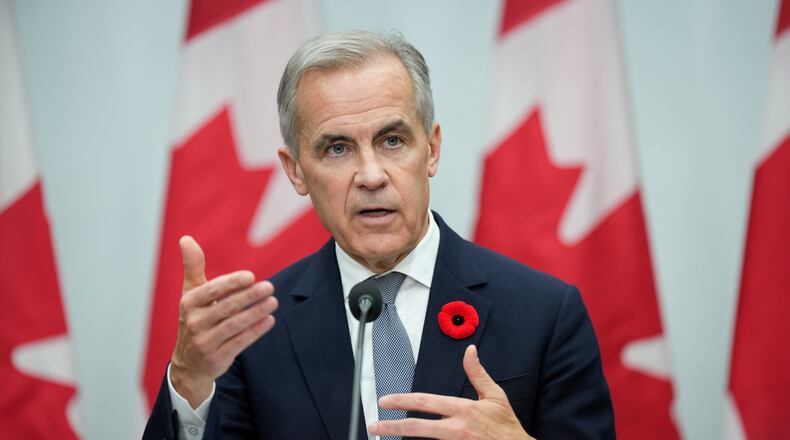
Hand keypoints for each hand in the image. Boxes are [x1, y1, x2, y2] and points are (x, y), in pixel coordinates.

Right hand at [169, 236, 277, 407]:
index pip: (211, 290)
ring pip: (234, 325)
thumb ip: (193, 266)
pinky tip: (270, 320)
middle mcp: (194, 323)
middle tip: (270, 286)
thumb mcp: (191, 293)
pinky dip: (255, 331)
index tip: (251, 276)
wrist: (189, 363)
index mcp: (188, 303)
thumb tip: (186, 238)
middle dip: (249, 296)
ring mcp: (205, 342)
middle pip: (226, 307)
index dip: (231, 283)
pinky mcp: (216, 358)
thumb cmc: (195, 318)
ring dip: (255, 313)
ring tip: (273, 302)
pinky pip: (239, 342)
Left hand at [368, 345, 534, 439]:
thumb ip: (478, 374)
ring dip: (403, 438)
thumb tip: (469, 351)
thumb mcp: (495, 395)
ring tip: (385, 435)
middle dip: (392, 426)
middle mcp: (457, 429)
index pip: (426, 402)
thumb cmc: (506, 426)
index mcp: (464, 410)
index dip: (403, 400)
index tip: (385, 401)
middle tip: (374, 425)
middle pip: (417, 428)